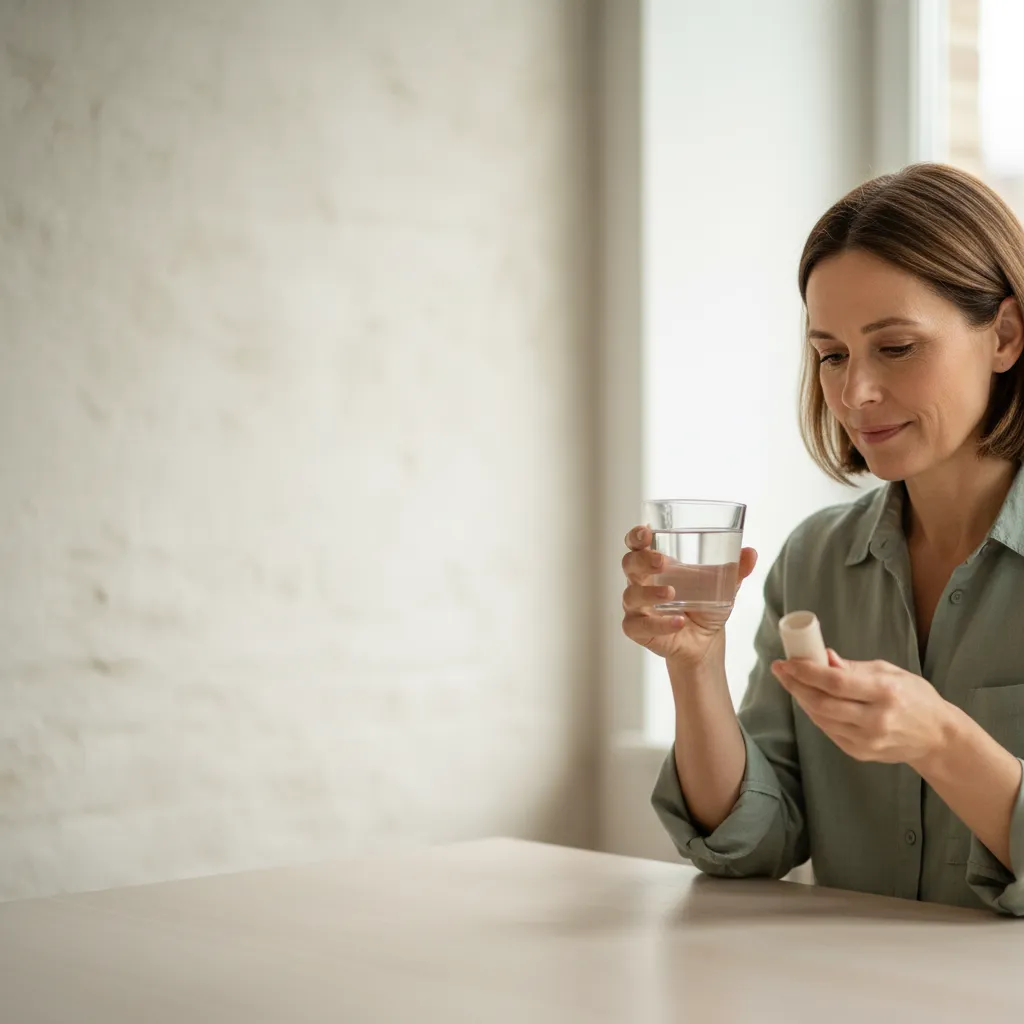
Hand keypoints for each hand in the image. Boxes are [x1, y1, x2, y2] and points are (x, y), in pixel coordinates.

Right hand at [620, 525, 757, 665]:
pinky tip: (678, 622)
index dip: (636, 536)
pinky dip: (659, 624)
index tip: (646, 532)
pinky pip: (639, 625)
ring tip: (672, 594)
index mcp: (656, 564)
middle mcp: (641, 582)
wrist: (705, 641)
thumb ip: (736, 569)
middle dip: (642, 560)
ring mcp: (637, 606)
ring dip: (650, 593)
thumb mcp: (723, 585)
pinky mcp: (638, 629)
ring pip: (631, 595)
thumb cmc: (705, 604)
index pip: (636, 544)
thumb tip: (751, 552)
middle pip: (629, 564)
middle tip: (662, 562)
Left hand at [772, 651, 950, 768]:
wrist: (937, 737)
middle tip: (780, 670)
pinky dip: (815, 713)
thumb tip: (823, 656)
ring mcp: (867, 740)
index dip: (806, 672)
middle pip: (822, 703)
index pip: (836, 683)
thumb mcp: (889, 672)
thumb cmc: (914, 697)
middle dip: (795, 685)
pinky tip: (810, 700)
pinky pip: (828, 730)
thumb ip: (853, 668)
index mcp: (885, 692)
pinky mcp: (860, 753)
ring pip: (821, 718)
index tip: (787, 661)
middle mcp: (876, 719)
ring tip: (792, 681)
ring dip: (802, 698)